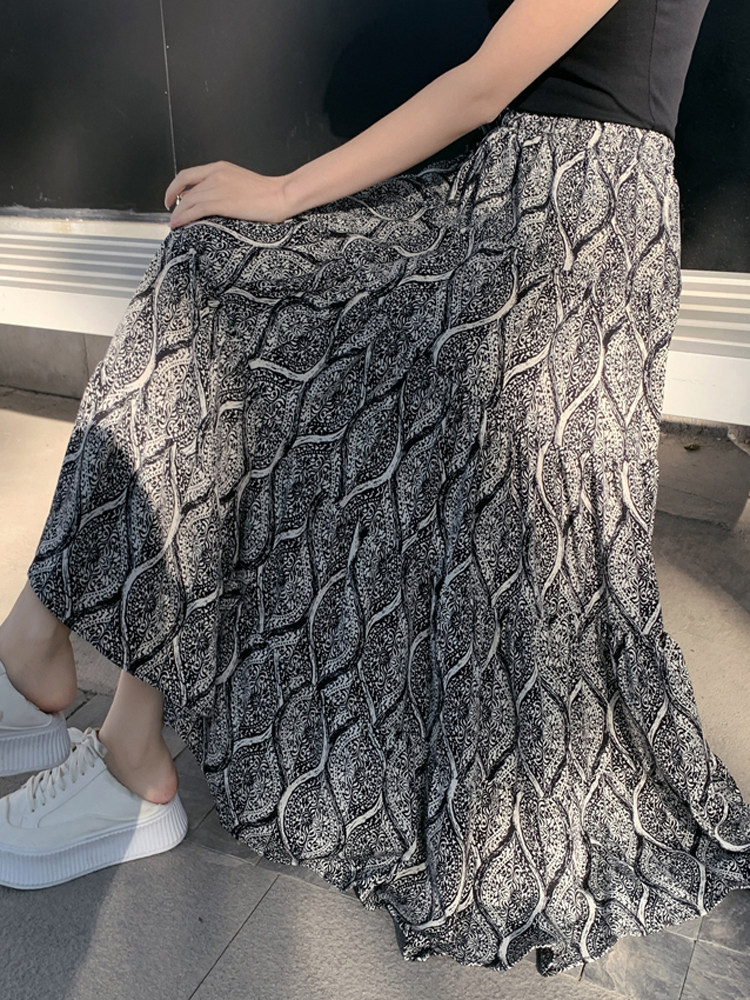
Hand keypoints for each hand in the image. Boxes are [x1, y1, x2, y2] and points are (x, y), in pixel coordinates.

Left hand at [164, 161, 290, 228]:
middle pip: (185, 189)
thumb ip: (222, 187)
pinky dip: (182, 217)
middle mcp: (215, 175)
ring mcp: (217, 188)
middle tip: (171, 215)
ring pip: (187, 200)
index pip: (187, 175)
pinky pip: (194, 210)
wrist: (280, 195)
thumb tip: (209, 200)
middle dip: (173, 203)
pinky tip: (178, 224)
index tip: (170, 198)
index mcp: (219, 168)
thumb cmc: (267, 193)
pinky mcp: (221, 202)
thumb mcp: (240, 183)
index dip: (174, 187)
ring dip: (177, 214)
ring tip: (174, 224)